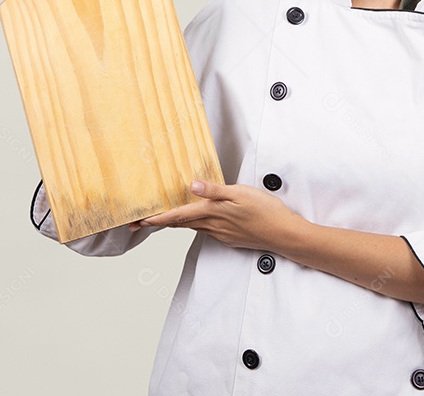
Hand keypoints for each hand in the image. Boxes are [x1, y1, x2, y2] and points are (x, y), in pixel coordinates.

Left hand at [129, 180, 307, 251]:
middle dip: (160, 222)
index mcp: (212, 213)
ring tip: (164, 219)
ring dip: (177, 223)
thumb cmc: (266, 211)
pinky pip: (207, 230)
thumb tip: (192, 186)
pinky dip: (195, 224)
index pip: (178, 216)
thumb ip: (215, 190)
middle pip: (181, 224)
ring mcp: (221, 234)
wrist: (284, 234)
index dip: (157, 219)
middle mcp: (213, 226)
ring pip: (193, 227)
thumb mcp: (241, 193)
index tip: (139, 221)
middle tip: (140, 223)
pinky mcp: (230, 238)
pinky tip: (197, 219)